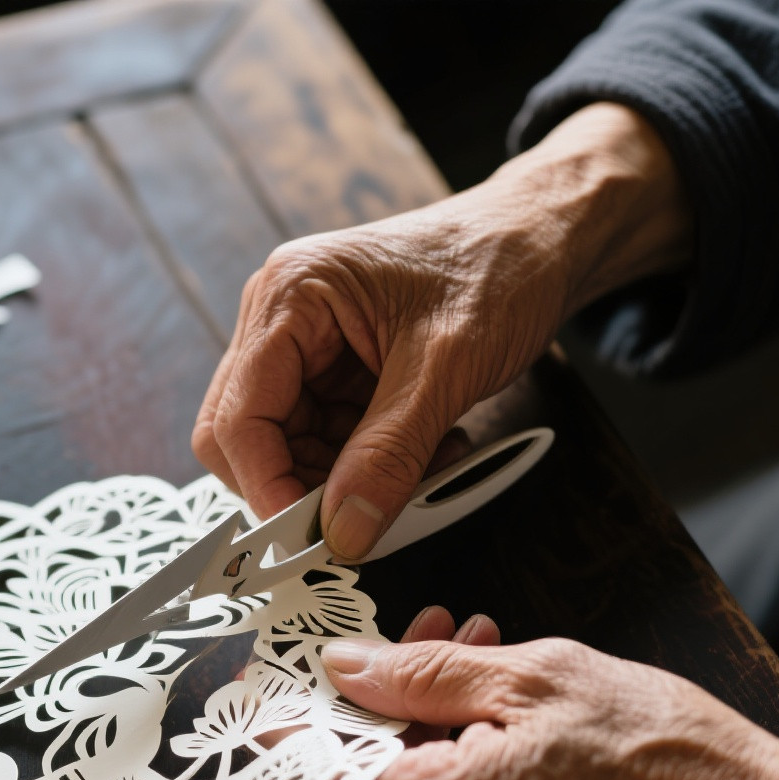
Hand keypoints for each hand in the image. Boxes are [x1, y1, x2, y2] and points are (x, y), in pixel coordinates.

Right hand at [192, 103, 692, 559]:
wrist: (541, 238)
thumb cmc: (498, 267)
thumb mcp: (446, 368)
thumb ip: (389, 455)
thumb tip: (343, 532)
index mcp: (289, 297)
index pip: (238, 419)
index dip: (266, 487)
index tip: (308, 540)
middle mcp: (279, 320)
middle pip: (246, 440)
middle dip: (300, 487)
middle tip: (361, 515)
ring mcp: (302, 348)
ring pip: (287, 451)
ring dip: (343, 481)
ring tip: (420, 467)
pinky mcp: (329, 372)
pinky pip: (325, 444)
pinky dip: (366, 467)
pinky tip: (421, 450)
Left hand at [322, 630, 778, 779]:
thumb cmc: (664, 762)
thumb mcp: (533, 679)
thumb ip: (419, 672)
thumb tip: (345, 664)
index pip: (307, 779)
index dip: (280, 727)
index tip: (270, 689)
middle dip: (362, 708)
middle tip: (403, 645)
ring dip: (406, 730)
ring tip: (461, 656)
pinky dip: (438, 767)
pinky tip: (481, 711)